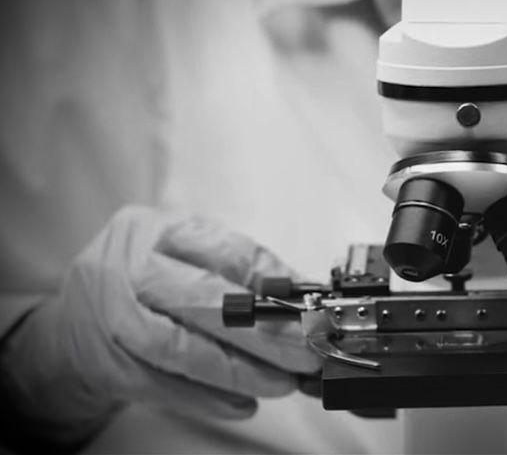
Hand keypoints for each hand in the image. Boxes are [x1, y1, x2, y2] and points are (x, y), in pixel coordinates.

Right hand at [0, 206, 320, 447]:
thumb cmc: (139, 288)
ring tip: (283, 382)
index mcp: (156, 230)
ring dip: (242, 370)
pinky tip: (245, 403)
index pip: (227, 252)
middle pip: (206, 300)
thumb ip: (234, 273)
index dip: (276, 283)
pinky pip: (165, 386)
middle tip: (307, 350)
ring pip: (184, 349)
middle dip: (267, 331)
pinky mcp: (107, 365)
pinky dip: (210, 398)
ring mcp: (113, 318)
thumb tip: (301, 300)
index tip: (312, 307)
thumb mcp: (182, 259)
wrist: (67, 330)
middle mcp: (129, 268)